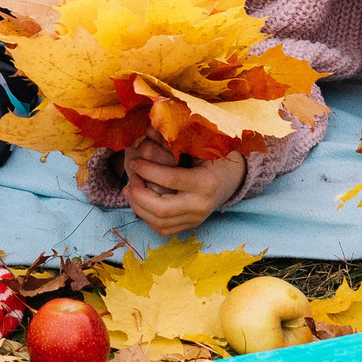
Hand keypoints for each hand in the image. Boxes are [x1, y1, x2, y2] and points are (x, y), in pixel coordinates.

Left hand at [123, 136, 245, 237]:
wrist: (231, 179)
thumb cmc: (211, 158)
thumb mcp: (198, 148)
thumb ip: (173, 144)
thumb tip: (146, 132)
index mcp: (205, 182)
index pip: (169, 179)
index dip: (146, 170)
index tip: (134, 162)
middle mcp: (201, 205)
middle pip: (160, 210)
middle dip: (139, 194)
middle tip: (131, 179)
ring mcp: (196, 219)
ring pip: (159, 223)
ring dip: (138, 206)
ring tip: (130, 189)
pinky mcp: (190, 226)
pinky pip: (163, 229)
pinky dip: (146, 217)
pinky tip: (139, 202)